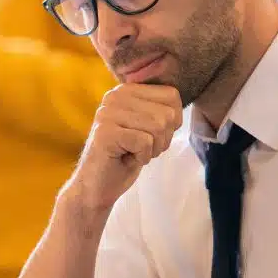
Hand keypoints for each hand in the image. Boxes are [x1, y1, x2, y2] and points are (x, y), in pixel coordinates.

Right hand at [60, 84, 182, 213]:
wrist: (97, 186)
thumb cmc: (125, 157)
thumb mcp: (147, 127)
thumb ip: (161, 109)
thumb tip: (180, 101)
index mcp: (126, 90)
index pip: (172, 95)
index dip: (172, 123)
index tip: (150, 136)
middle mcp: (114, 96)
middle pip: (167, 113)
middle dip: (162, 139)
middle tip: (141, 149)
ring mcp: (107, 113)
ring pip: (158, 126)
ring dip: (152, 149)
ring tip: (133, 153)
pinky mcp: (105, 132)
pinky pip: (145, 142)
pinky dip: (142, 157)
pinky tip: (126, 159)